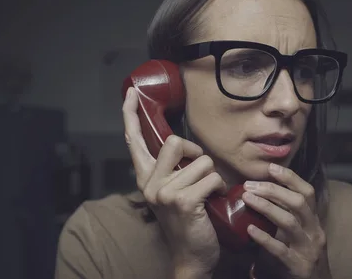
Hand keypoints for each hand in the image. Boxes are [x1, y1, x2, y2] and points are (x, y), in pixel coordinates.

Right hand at [122, 87, 224, 277]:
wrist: (191, 257)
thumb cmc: (186, 222)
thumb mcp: (171, 193)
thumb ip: (171, 170)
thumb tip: (184, 146)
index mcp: (145, 178)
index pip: (134, 141)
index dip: (131, 115)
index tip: (130, 93)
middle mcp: (150, 183)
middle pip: (175, 141)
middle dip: (196, 152)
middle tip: (201, 170)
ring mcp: (165, 192)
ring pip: (202, 161)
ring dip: (213, 176)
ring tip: (209, 193)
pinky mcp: (183, 201)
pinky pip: (212, 177)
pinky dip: (221, 187)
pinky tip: (216, 201)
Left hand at [241, 164, 327, 278]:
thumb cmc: (298, 256)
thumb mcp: (297, 233)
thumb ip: (285, 216)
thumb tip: (259, 193)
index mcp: (313, 221)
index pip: (307, 192)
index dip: (290, 178)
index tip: (270, 167)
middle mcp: (314, 232)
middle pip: (298, 202)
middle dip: (273, 190)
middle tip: (249, 185)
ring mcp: (307, 249)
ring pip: (289, 222)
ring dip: (266, 207)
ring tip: (247, 198)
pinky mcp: (296, 266)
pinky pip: (279, 250)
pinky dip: (263, 238)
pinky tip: (249, 230)